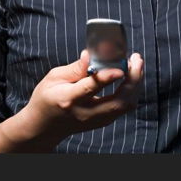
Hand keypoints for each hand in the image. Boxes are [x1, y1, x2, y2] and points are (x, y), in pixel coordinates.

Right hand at [20, 49, 143, 144]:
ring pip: (125, 106)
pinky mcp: (102, 121)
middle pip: (117, 102)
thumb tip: (89, 54)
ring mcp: (95, 120)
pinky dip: (131, 91)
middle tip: (137, 60)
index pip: (91, 88)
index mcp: (69, 99)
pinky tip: (131, 78)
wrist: (43, 126)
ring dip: (135, 85)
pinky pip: (123, 107)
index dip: (107, 77)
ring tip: (136, 65)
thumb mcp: (54, 78)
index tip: (120, 67)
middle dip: (133, 80)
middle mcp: (85, 112)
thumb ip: (75, 68)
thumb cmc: (46, 99)